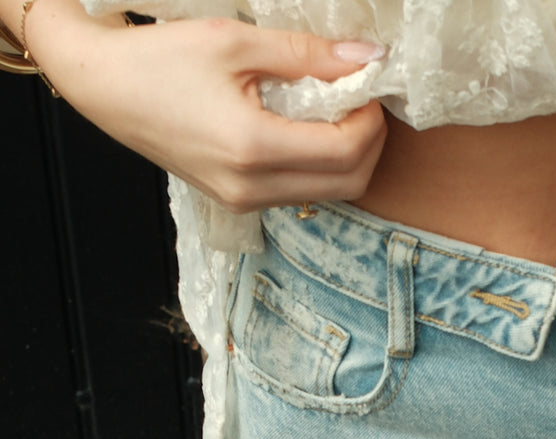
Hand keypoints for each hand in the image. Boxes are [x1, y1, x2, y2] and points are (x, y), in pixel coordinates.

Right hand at [23, 2, 387, 211]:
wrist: (106, 88)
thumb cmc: (161, 59)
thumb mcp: (236, 42)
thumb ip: (305, 54)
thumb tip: (365, 58)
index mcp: (252, 148)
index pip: (345, 150)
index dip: (371, 118)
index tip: (368, 85)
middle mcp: (251, 187)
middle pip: (348, 183)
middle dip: (370, 143)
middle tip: (363, 100)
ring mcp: (244, 201)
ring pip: (328, 192)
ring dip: (346, 155)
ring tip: (334, 108)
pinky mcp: (238, 201)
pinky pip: (300, 190)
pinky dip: (318, 163)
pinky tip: (307, 126)